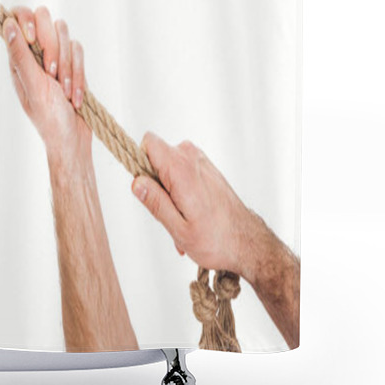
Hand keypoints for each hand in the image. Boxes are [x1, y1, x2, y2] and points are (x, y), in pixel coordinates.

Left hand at [2, 7, 90, 167]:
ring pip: (65, 33)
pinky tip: (75, 96)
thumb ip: (20, 54)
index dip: (28, 20)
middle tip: (51, 73)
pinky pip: (79, 49)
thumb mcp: (33, 86)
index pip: (18, 16)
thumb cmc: (48, 117)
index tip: (32, 39)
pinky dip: (79, 74)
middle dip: (53, 46)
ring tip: (63, 90)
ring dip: (68, 65)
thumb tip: (7, 24)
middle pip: (45, 18)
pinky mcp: (72, 62)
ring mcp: (55, 55)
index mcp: (18, 56)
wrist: (72, 139)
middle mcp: (35, 51)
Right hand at [131, 133, 262, 277]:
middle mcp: (191, 158)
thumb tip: (136, 182)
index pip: (148, 142)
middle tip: (168, 214)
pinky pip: (181, 171)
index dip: (141, 163)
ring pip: (168, 167)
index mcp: (181, 168)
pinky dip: (181, 192)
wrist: (249, 242)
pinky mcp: (206, 168)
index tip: (148, 189)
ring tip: (181, 220)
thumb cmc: (217, 240)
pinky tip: (191, 216)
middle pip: (156, 157)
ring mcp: (200, 161)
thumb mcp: (178, 228)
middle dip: (154, 184)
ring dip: (169, 192)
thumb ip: (155, 202)